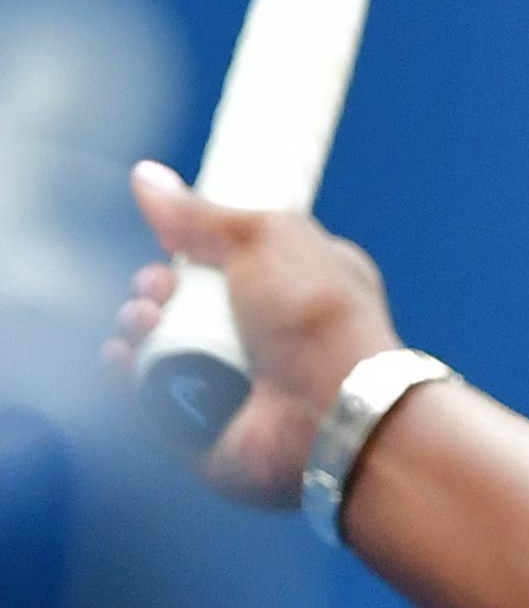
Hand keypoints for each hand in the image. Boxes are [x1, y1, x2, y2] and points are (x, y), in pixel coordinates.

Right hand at [105, 164, 403, 510]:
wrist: (330, 403)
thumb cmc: (314, 312)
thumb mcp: (264, 239)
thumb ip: (202, 214)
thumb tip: (145, 176)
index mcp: (295, 283)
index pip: (226, 262)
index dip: (187, 251)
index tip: (168, 242)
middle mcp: (264, 333)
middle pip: (182, 304)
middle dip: (153, 289)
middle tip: (157, 289)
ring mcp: (233, 383)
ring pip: (159, 349)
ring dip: (137, 328)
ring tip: (145, 323)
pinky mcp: (202, 431)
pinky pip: (150, 402)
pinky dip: (127, 379)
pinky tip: (120, 358)